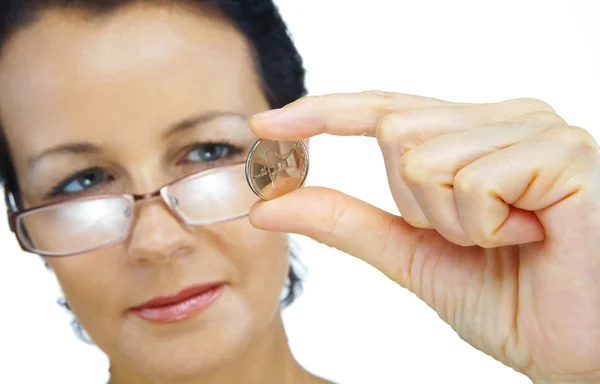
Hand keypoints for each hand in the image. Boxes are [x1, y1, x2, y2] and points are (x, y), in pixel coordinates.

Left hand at [248, 91, 599, 383]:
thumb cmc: (513, 299)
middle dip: (417, 207)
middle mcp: (502, 118)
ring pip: (422, 156)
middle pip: (393, 133)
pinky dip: (485, 227)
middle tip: (478, 239)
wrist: (583, 346)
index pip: (380, 109)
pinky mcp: (561, 148)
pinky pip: (469, 181)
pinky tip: (534, 236)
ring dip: (452, 222)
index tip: (266, 123)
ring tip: (510, 240)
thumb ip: (345, 221)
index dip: (321, 114)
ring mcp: (533, 126)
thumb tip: (270, 203)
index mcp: (471, 136)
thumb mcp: (412, 256)